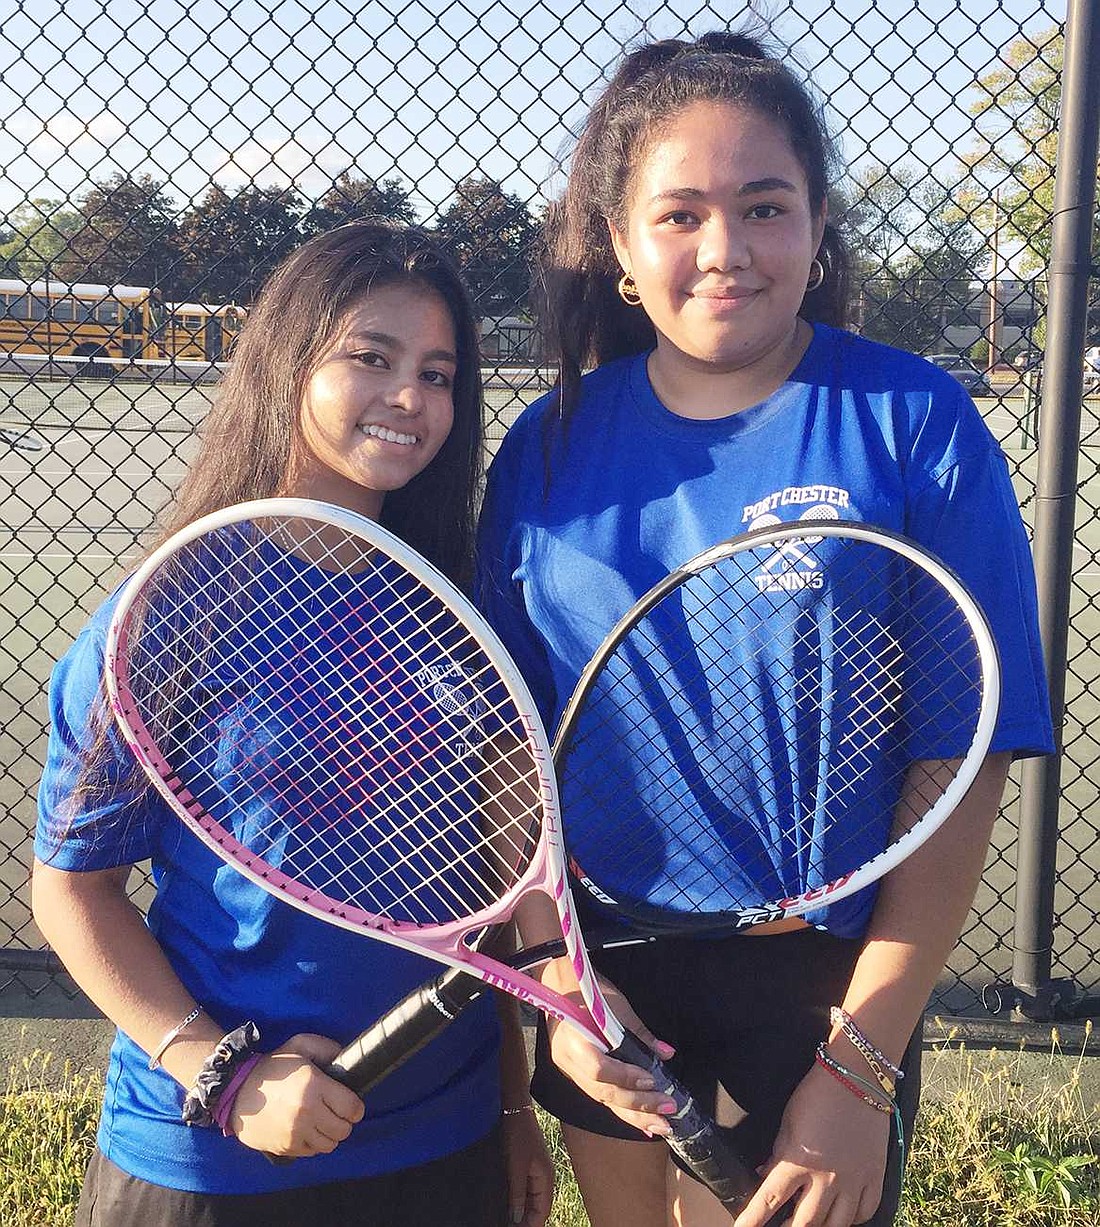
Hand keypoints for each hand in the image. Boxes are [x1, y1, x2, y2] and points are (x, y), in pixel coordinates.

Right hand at [228, 1033, 365, 1156]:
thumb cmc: (272, 1067)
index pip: (352, 1108)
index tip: (351, 1104)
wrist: (236, 1090)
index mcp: (315, 1086)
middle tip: (336, 1113)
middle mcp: (308, 1113)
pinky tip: (307, 1130)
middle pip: (343, 1130)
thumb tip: (344, 1057)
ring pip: (329, 1145)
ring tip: (322, 1122)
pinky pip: (312, 1152)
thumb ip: (326, 1048)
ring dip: (329, 1134)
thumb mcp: (299, 1045)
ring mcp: (296, 1133)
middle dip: (344, 1121)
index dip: (355, 1107)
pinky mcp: (285, 1147)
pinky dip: (314, 1143)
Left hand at [502, 1105, 553, 1224]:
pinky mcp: (527, 1166)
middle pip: (538, 1208)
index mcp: (546, 1179)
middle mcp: (544, 1178)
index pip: (542, 1212)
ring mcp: (536, 1172)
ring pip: (531, 1200)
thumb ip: (518, 1193)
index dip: (532, 1225)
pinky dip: (519, 1199)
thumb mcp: (516, 1167)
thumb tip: (518, 1218)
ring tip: (507, 1221)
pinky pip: (526, 1189)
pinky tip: (508, 1204)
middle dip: (527, 1220)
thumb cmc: (518, 1136)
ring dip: (522, 1211)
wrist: (516, 1110)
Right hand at [542, 959, 677, 1136]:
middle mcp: (568, 1061)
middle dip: (637, 1105)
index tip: (652, 1080)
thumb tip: (667, 1054)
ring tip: (661, 1125)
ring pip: (602, 1100)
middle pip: (603, 1092)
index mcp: (573, 1041)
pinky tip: (643, 1122)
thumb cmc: (590, 991)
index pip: (599, 1069)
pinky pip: (600, 1096)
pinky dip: (622, 1109)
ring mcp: (570, 1070)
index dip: (626, 1077)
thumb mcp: (617, 1007)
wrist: (561, 985)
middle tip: (667, 1110)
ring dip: (633, 1116)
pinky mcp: (576, 1075)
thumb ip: (640, 1034)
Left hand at [734, 1063, 891, 1226]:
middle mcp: (826, 1178)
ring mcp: (854, 1181)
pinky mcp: (875, 1177)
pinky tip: (842, 1216)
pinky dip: (852, 1219)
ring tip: (809, 1224)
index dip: (753, 1220)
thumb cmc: (817, 1094)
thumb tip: (764, 1174)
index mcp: (798, 1161)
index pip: (769, 1200)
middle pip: (805, 1223)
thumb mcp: (788, 1121)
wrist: (857, 1077)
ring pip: (837, 1225)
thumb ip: (777, 1152)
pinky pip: (865, 1212)